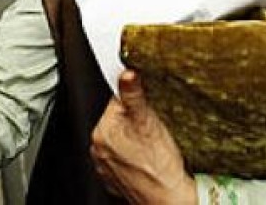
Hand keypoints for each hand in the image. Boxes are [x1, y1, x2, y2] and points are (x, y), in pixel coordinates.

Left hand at [90, 70, 196, 204]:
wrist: (167, 199)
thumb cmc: (159, 166)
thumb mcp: (149, 122)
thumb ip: (134, 95)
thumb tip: (127, 73)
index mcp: (102, 130)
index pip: (115, 100)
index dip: (133, 99)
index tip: (144, 105)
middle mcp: (98, 148)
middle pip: (116, 119)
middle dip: (133, 119)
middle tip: (150, 128)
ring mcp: (104, 165)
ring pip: (119, 138)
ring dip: (132, 137)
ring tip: (150, 144)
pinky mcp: (113, 178)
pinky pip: (121, 157)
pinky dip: (132, 155)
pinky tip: (145, 157)